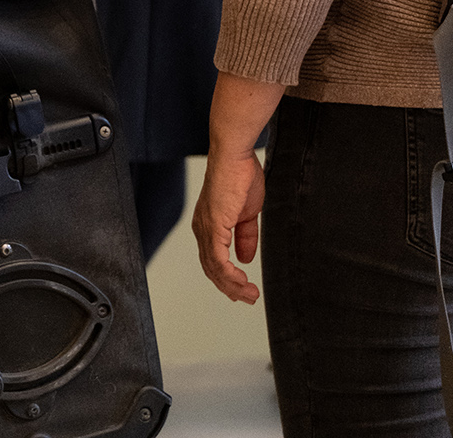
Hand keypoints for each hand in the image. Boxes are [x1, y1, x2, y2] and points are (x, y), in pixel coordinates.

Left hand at [193, 148, 265, 303]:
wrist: (235, 154)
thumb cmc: (240, 174)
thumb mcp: (247, 212)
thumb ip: (246, 235)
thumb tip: (246, 258)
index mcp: (209, 224)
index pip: (214, 259)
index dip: (227, 278)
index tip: (243, 289)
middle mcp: (202, 228)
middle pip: (212, 269)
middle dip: (231, 288)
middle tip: (248, 298)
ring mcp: (206, 228)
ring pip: (214, 269)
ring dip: (233, 286)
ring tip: (250, 295)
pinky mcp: (213, 226)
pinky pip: (219, 261)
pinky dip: (230, 276)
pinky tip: (242, 282)